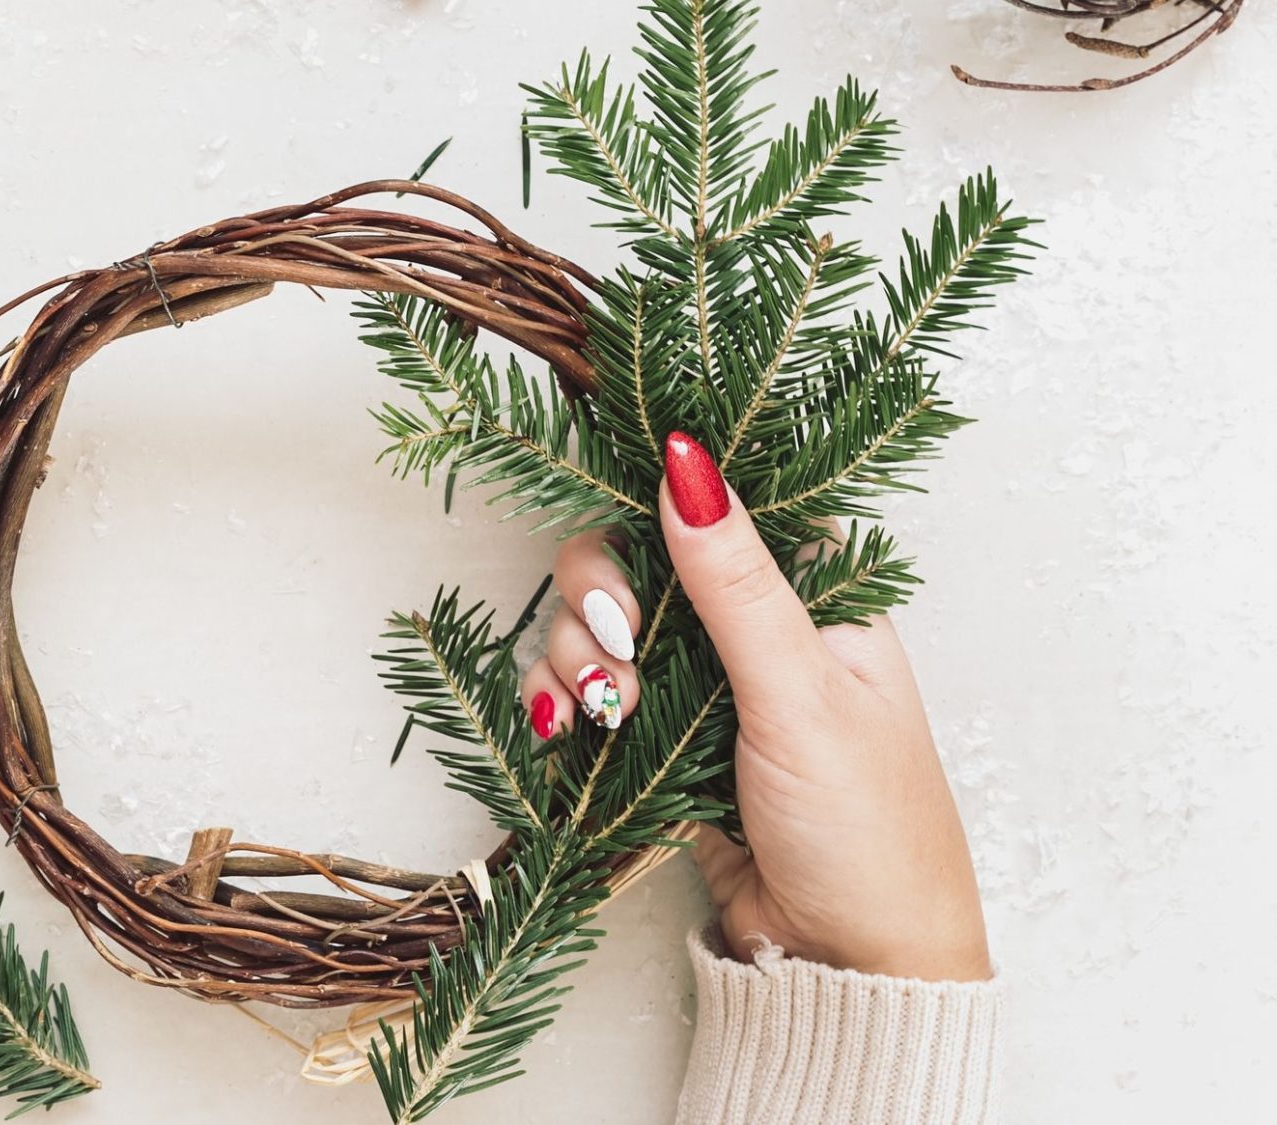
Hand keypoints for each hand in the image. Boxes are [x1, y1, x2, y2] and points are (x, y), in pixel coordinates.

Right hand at [522, 433, 991, 982]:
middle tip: (615, 658)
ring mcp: (698, 682)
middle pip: (632, 556)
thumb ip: (735, 581)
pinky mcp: (657, 738)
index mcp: (813, 591)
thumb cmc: (867, 830)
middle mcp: (749, 624)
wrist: (850, 967)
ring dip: (573, 660)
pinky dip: (561, 704)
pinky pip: (584, 692)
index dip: (654, 508)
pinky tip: (566, 734)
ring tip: (603, 718)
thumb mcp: (801, 694)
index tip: (630, 550)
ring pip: (595, 625)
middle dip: (598, 601)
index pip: (714, 504)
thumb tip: (686, 460)